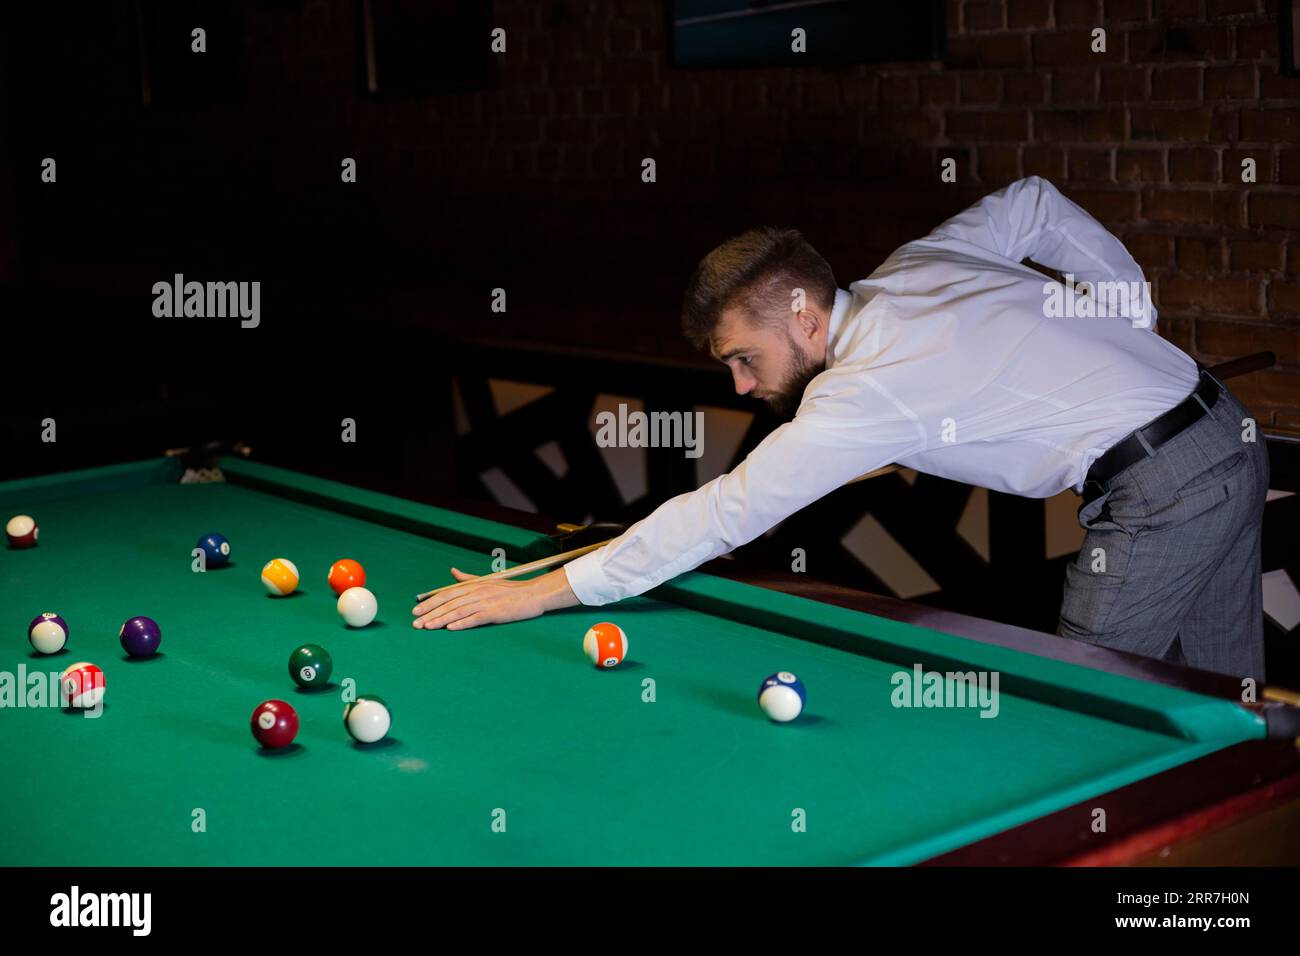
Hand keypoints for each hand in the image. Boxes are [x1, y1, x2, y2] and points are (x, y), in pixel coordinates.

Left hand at [411, 567, 577, 630]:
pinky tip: (450, 629)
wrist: (533, 594)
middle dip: (430, 613)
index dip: (430, 601)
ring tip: (427, 628)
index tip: (416, 610)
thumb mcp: (488, 581)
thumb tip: (452, 571)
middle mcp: (477, 592)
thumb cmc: (511, 590)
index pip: (447, 593)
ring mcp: (486, 602)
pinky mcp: (495, 612)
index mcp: (474, 585)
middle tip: (415, 623)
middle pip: (449, 603)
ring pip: (458, 612)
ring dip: (441, 620)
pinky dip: (462, 624)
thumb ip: (468, 579)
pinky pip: (475, 618)